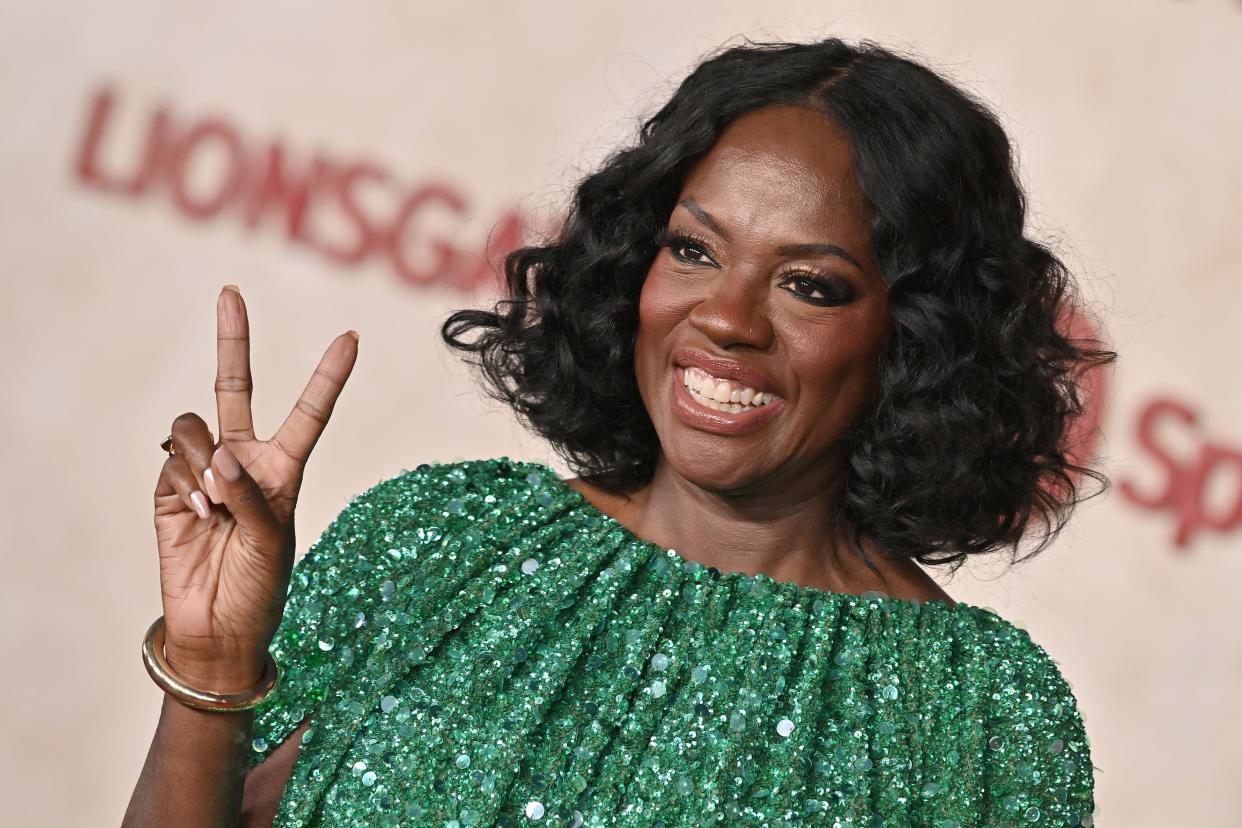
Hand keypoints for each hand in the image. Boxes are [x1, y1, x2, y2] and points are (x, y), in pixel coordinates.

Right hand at [152, 285, 357, 691]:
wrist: (218, 628)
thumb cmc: (260, 586)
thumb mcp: (272, 539)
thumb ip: (249, 492)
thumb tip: (219, 454)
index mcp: (285, 469)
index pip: (310, 412)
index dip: (328, 375)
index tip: (351, 336)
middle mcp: (245, 460)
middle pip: (236, 388)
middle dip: (232, 340)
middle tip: (230, 292)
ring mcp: (204, 471)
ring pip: (195, 427)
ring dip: (205, 459)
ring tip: (217, 502)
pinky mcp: (169, 488)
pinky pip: (173, 461)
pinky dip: (186, 483)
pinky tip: (198, 513)